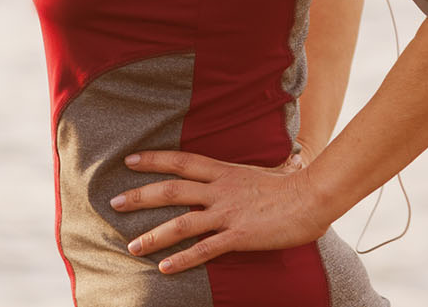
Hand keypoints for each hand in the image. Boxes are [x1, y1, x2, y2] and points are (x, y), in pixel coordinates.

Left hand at [109, 150, 329, 274]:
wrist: (313, 198)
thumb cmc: (292, 187)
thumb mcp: (260, 172)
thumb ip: (241, 175)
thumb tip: (234, 173)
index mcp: (224, 172)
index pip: (181, 161)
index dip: (154, 159)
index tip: (129, 160)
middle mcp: (220, 190)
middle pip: (172, 189)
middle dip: (140, 196)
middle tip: (114, 201)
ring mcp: (227, 213)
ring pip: (181, 222)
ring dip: (154, 235)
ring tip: (131, 245)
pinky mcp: (238, 235)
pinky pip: (205, 249)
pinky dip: (183, 259)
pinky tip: (165, 268)